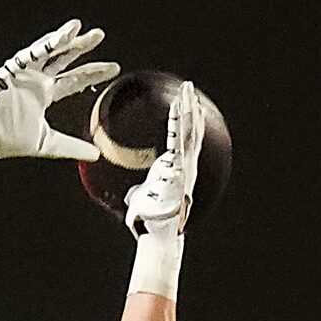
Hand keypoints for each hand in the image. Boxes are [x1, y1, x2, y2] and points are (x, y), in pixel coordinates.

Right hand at [0, 21, 117, 185]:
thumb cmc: (6, 139)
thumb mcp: (46, 144)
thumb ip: (71, 147)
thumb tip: (96, 155)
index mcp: (43, 95)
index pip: (73, 81)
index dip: (93, 73)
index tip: (113, 68)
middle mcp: (37, 80)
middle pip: (65, 60)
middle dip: (82, 49)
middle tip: (100, 35)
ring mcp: (26, 72)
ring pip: (51, 52)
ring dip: (67, 40)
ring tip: (82, 30)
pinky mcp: (15, 68)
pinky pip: (35, 52)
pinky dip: (50, 43)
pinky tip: (65, 34)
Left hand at [126, 81, 205, 240]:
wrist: (159, 233)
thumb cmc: (150, 222)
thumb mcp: (141, 202)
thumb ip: (138, 195)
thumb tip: (130, 197)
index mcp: (176, 169)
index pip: (182, 140)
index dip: (184, 122)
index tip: (185, 106)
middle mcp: (184, 165)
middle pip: (190, 130)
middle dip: (190, 107)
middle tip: (189, 87)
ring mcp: (183, 166)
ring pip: (188, 131)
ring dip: (188, 108)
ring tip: (188, 89)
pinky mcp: (178, 167)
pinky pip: (177, 139)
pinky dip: (178, 122)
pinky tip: (178, 106)